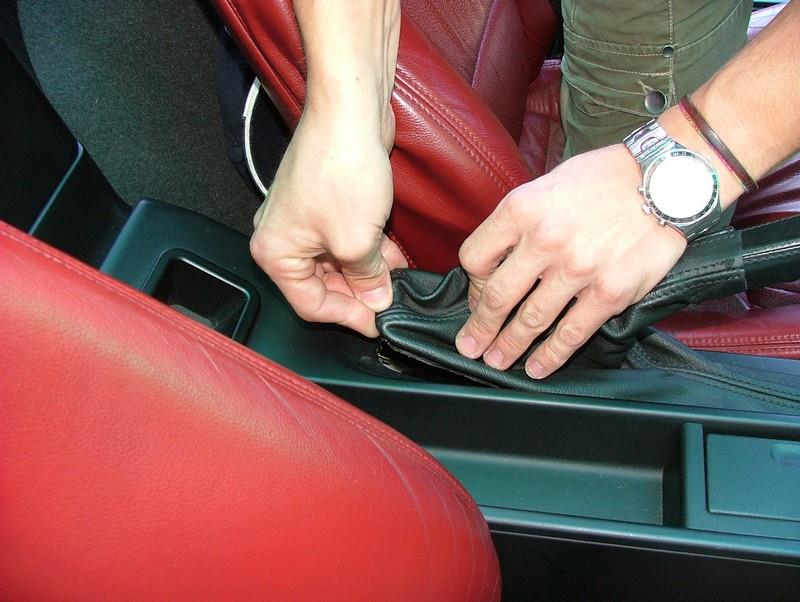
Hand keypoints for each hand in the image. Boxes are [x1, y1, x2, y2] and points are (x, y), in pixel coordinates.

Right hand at [249, 108, 406, 337]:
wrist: (349, 110)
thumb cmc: (340, 168)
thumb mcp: (357, 243)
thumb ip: (367, 280)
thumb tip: (376, 300)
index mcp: (275, 252)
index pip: (309, 305)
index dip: (347, 317)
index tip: (376, 323)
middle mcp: (282, 236)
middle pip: (322, 284)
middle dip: (358, 294)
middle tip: (388, 302)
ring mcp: (303, 217)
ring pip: (336, 261)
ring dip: (366, 272)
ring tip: (395, 280)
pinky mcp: (324, 200)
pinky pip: (344, 237)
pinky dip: (366, 249)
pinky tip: (392, 256)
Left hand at [457, 144, 686, 377]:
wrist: (666, 180)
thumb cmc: (603, 179)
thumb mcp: (546, 185)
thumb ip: (519, 223)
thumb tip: (497, 262)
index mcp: (522, 209)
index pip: (476, 258)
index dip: (473, 284)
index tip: (477, 296)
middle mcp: (545, 240)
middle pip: (497, 297)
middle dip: (480, 328)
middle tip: (470, 346)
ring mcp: (578, 270)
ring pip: (530, 321)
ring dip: (509, 347)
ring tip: (497, 361)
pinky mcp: (609, 292)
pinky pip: (571, 333)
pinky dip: (550, 356)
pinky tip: (537, 368)